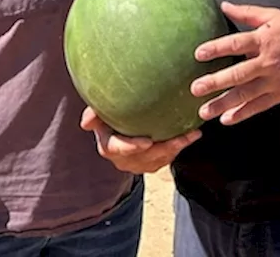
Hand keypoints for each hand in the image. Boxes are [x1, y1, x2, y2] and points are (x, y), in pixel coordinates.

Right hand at [80, 107, 201, 173]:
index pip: (118, 149)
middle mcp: (124, 159)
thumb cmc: (108, 117)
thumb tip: (86, 122)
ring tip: (191, 134)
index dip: (131, 147)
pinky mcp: (153, 163)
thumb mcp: (100, 116)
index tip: (147, 141)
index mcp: (109, 146)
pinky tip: (193, 133)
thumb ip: (94, 116)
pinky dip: (180, 145)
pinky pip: (168, 157)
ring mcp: (140, 163)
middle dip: (164, 149)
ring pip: (160, 159)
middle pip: (145, 157)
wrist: (120, 127)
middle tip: (180, 138)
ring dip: (176, 147)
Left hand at [190, 2, 279, 125]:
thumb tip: (223, 6)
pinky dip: (242, 114)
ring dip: (224, 104)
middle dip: (216, 82)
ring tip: (204, 112)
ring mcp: (275, 81)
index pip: (236, 44)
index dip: (217, 49)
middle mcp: (268, 62)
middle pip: (239, 74)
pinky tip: (226, 120)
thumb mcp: (273, 16)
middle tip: (195, 89)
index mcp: (265, 40)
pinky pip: (259, 106)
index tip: (198, 54)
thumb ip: (247, 13)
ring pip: (246, 94)